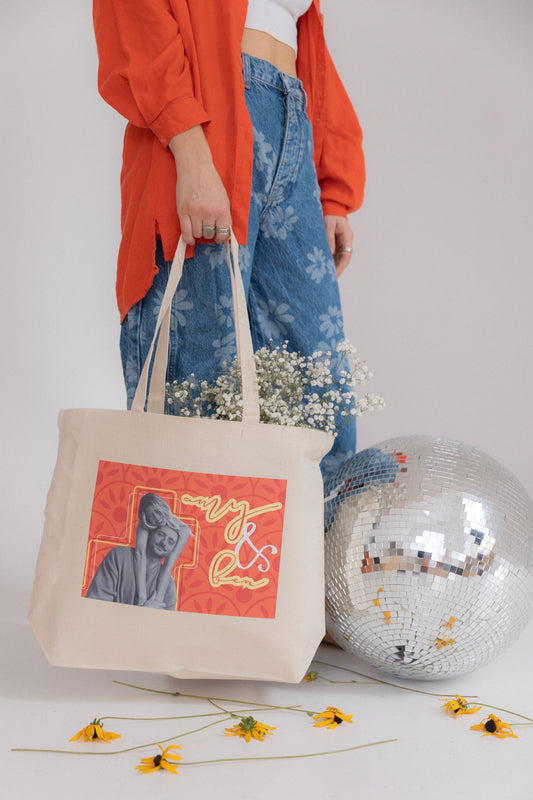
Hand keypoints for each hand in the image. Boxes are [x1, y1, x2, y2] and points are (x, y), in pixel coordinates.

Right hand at [169, 126, 230, 244]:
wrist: (195, 167)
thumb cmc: (211, 182)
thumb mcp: (223, 198)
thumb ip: (224, 216)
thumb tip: (224, 233)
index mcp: (222, 209)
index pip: (224, 233)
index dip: (221, 237)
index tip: (218, 236)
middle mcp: (209, 212)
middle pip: (209, 234)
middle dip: (209, 232)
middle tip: (207, 226)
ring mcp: (195, 212)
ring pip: (198, 234)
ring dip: (198, 232)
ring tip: (198, 224)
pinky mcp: (182, 211)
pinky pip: (186, 233)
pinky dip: (188, 238)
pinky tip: (190, 238)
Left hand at [324, 215, 353, 276]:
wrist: (331, 204)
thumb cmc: (329, 212)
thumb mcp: (328, 224)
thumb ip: (328, 238)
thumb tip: (329, 253)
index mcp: (347, 237)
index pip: (346, 256)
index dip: (340, 267)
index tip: (333, 275)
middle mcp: (346, 241)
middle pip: (343, 259)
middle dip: (336, 269)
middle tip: (328, 281)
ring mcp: (341, 242)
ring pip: (338, 257)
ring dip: (332, 266)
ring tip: (324, 277)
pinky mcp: (335, 242)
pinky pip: (333, 254)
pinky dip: (328, 260)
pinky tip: (322, 267)